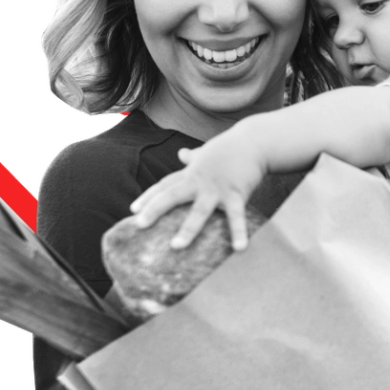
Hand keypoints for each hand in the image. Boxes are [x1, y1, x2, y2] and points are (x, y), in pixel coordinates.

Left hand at [129, 139, 265, 250]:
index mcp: (192, 173)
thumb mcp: (208, 152)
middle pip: (172, 195)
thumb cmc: (231, 148)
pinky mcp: (236, 193)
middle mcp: (200, 181)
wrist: (256, 141)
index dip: (149, 197)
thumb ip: (194, 156)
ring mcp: (217, 188)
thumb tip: (182, 153)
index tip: (133, 210)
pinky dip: (238, 232)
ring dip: (187, 229)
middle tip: (139, 225)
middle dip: (155, 209)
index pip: (165, 185)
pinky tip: (238, 249)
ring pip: (199, 210)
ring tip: (176, 246)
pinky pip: (236, 216)